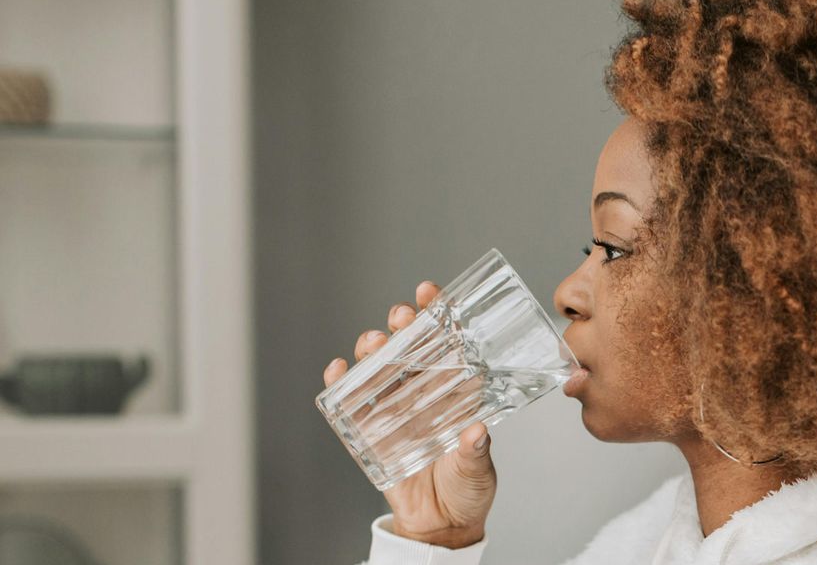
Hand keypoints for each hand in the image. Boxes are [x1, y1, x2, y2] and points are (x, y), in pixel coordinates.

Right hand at [323, 280, 496, 548]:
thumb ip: (474, 451)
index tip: (429, 292)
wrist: (441, 525)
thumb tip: (476, 432)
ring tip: (373, 343)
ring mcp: (393, 409)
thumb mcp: (476, 468)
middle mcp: (422, 393)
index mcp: (454, 392)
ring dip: (372, 350)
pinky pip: (349, 403)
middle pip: (407, 347)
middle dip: (401, 324)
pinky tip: (338, 370)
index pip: (445, 343)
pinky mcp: (369, 431)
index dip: (436, 313)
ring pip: (377, 367)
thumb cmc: (468, 489)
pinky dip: (340, 383)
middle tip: (401, 316)